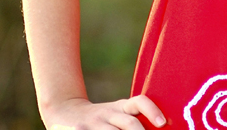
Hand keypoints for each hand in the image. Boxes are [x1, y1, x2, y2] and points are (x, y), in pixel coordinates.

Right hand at [42, 96, 164, 129]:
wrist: (64, 111)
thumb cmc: (100, 118)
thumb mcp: (117, 114)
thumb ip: (134, 119)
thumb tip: (161, 125)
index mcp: (122, 107)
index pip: (140, 102)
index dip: (152, 110)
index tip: (162, 123)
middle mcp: (109, 113)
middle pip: (130, 123)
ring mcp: (94, 124)